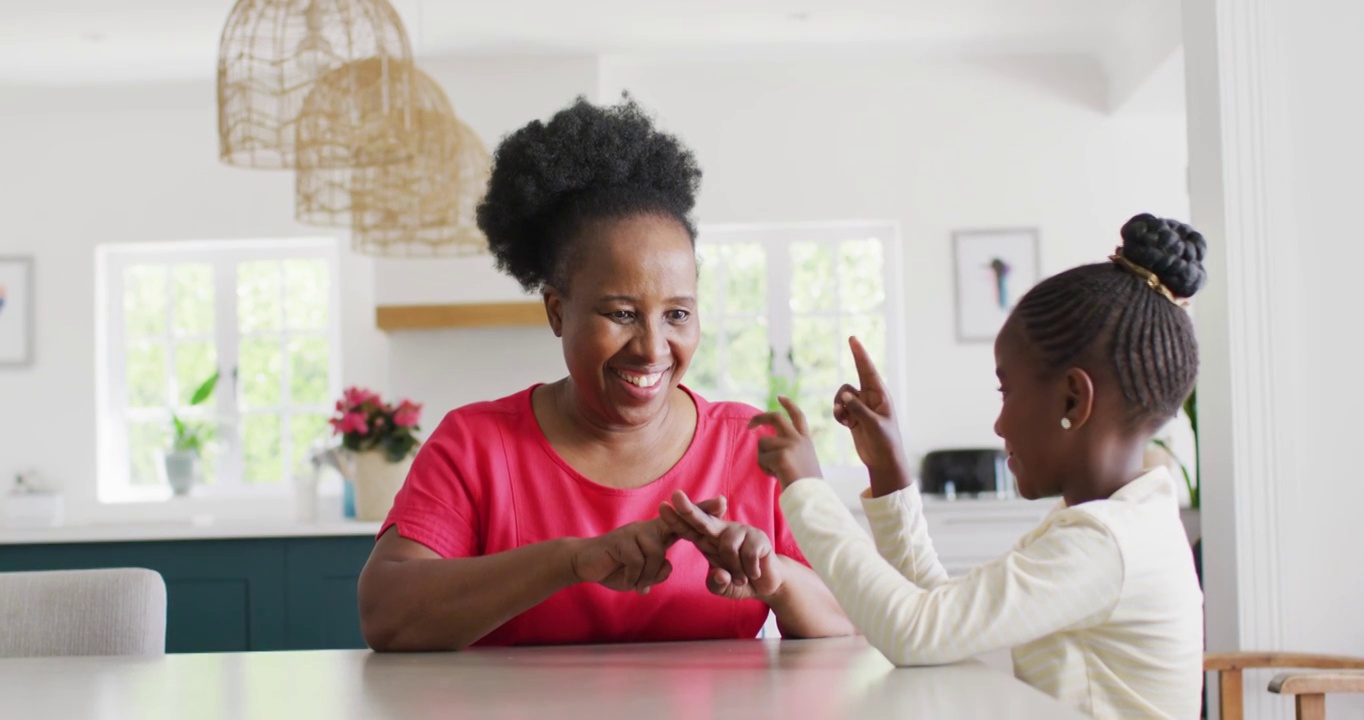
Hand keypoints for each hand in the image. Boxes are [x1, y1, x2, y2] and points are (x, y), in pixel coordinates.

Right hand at [569, 497, 723, 594]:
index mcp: (656, 536)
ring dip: (648, 575)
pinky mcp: (621, 541)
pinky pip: (639, 562)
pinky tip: (627, 580)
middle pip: (678, 520)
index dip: (701, 514)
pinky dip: (635, 576)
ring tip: (638, 584)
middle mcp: (648, 529)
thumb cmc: (616, 568)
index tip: (723, 504)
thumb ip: (656, 572)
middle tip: (723, 503)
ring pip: (657, 554)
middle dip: (701, 512)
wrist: (584, 563)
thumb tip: (667, 566)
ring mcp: (634, 532)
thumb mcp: (641, 576)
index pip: (683, 523)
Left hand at [658, 490, 785, 601]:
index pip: (689, 530)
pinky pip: (748, 554)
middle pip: (703, 520)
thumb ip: (717, 583)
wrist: (767, 582)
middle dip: (689, 509)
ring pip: (728, 546)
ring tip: (742, 578)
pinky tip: (754, 572)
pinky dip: (750, 570)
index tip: (663, 507)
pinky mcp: (759, 536)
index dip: (676, 519)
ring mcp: (741, 531)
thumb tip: (720, 573)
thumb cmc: (739, 581)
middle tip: (676, 496)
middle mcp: (722, 532)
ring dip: (735, 569)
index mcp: (708, 541)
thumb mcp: (723, 587)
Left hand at [748, 396, 821, 487]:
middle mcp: (798, 439)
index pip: (798, 416)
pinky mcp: (781, 455)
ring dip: (763, 458)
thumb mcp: (803, 461)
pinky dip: (765, 468)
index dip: (788, 405)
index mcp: (805, 440)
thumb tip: (766, 443)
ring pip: (762, 443)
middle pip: (776, 418)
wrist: (812, 495)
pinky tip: (776, 476)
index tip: (779, 397)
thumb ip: (790, 449)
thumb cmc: (806, 485)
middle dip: (760, 418)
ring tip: (775, 471)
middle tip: (749, 425)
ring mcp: (790, 445)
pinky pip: (761, 458)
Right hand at [834, 336, 907, 475]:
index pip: (868, 371)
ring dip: (839, 405)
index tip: (853, 339)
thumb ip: (859, 408)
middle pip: (850, 383)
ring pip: (842, 396)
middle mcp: (870, 398)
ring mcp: (861, 408)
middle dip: (844, 391)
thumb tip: (844, 395)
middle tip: (844, 402)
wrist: (882, 460)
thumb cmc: (885, 442)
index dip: (860, 354)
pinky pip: (839, 408)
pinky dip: (839, 414)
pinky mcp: (853, 417)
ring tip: (845, 419)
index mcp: (880, 396)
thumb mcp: (874, 424)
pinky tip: (845, 424)